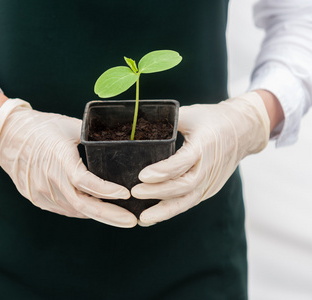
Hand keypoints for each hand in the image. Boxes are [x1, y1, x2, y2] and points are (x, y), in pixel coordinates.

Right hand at [0, 99, 137, 227]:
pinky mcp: (37, 198)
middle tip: (132, 221)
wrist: (7, 136)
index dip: (107, 191)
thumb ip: (91, 136)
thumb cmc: (40, 127)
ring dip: (98, 215)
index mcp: (59, 159)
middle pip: (83, 205)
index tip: (126, 194)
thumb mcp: (68, 126)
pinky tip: (96, 210)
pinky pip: (64, 209)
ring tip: (121, 217)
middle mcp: (49, 180)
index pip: (85, 182)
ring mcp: (42, 193)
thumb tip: (114, 142)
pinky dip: (82, 211)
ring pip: (75, 210)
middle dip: (110, 216)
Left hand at [131, 92, 270, 225]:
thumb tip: (135, 125)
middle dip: (159, 192)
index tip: (142, 176)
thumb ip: (166, 121)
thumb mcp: (190, 114)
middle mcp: (209, 167)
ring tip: (141, 218)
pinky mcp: (208, 189)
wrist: (244, 131)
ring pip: (187, 200)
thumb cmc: (212, 119)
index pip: (183, 162)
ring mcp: (210, 181)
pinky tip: (151, 217)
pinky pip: (188, 202)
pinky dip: (170, 210)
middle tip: (135, 192)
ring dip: (164, 211)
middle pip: (185, 186)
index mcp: (204, 145)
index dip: (163, 171)